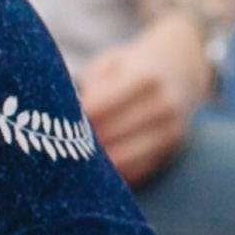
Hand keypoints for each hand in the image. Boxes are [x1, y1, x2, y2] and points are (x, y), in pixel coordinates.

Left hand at [74, 16, 215, 182]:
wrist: (180, 69)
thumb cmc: (132, 66)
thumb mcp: (110, 62)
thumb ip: (89, 84)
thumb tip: (63, 113)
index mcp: (145, 78)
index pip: (100, 108)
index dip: (74, 121)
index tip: (53, 125)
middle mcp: (163, 106)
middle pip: (110, 136)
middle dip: (81, 143)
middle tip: (58, 146)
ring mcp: (171, 131)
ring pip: (124, 158)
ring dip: (97, 163)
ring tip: (74, 158)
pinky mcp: (171, 151)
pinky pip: (137, 171)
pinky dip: (115, 173)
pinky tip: (97, 169)